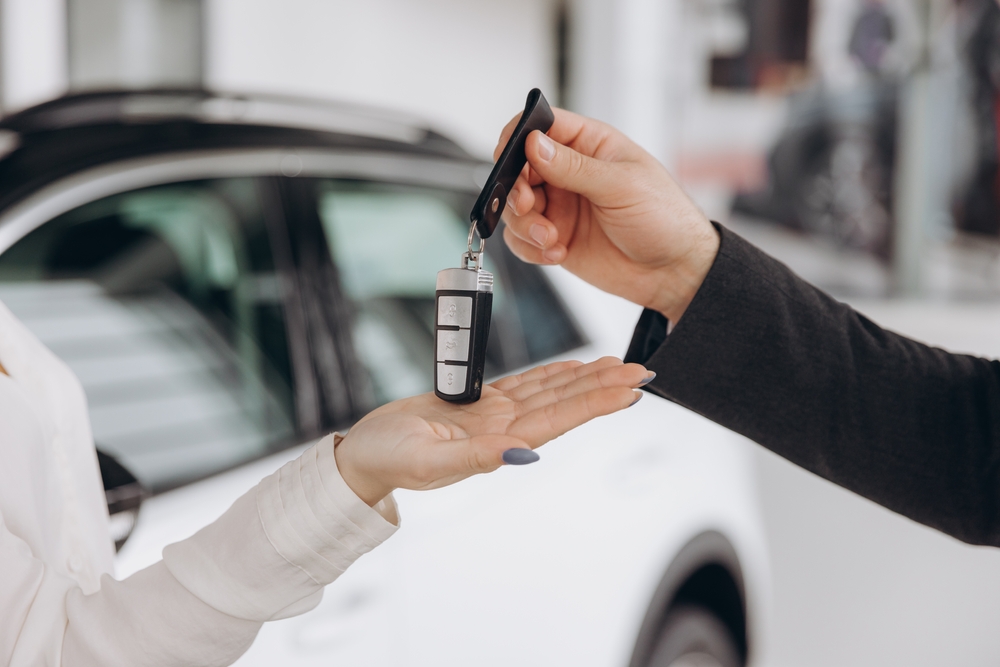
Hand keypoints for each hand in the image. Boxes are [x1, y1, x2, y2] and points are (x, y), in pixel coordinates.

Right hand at [334, 357, 649, 505]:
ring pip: (549, 391)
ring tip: (617, 366)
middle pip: (563, 403)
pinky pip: (523, 385)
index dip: (594, 404)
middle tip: (640, 371)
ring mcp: (493, 418)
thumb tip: (519, 454)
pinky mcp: (479, 405)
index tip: (627, 392)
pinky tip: (572, 368)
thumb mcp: (425, 460)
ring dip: (584, 378)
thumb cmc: (387, 460)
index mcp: (495, 445)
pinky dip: (551, 374)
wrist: (364, 456)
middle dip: (602, 386)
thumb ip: (473, 457)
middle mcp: (502, 431)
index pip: (556, 421)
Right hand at [497, 108, 719, 322]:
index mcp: (590, 145)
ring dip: (524, 224)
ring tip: (550, 238)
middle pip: (519, 168)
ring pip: (515, 207)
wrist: (673, 271)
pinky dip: (530, 248)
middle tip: (528, 205)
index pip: (542, 125)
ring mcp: (561, 206)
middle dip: (516, 189)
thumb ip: (574, 167)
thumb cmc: (665, 218)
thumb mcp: (621, 185)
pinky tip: (556, 252)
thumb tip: (534, 143)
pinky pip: (522, 239)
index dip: (518, 136)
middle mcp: (569, 173)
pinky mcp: (555, 237)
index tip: (508, 156)